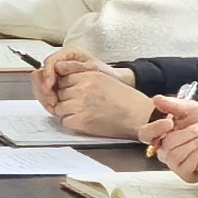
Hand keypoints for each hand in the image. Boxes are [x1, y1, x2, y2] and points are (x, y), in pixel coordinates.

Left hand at [40, 54, 155, 141]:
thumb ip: (84, 77)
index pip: (63, 78)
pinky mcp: (81, 120)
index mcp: (89, 74)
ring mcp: (81, 104)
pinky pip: (65, 121)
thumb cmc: (125, 99)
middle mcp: (84, 87)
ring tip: (83, 113)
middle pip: (59, 92)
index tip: (72, 93)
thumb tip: (62, 79)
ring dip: (67, 111)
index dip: (66, 87)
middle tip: (79, 105)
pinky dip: (72, 122)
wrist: (138, 115)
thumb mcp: (104, 79)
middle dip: (65, 98)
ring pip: (59, 107)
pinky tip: (84, 120)